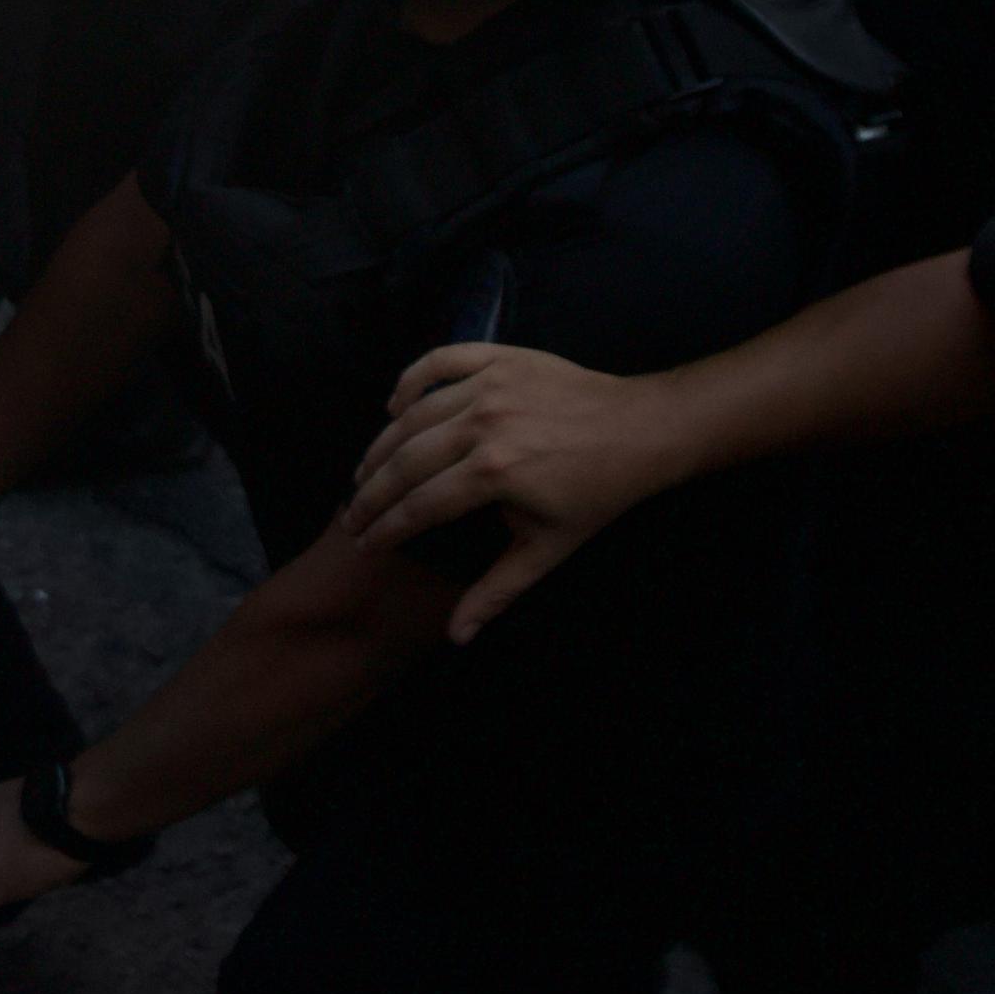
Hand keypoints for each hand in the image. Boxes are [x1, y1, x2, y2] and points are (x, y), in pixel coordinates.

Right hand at [330, 344, 682, 640]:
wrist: (642, 429)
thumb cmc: (596, 493)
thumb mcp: (548, 548)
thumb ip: (497, 590)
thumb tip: (458, 635)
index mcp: (493, 473)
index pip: (418, 505)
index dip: (384, 528)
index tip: (363, 543)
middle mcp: (483, 424)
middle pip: (404, 461)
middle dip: (370, 492)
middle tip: (353, 513)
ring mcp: (489, 385)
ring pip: (412, 415)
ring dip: (381, 445)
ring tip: (365, 471)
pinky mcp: (500, 358)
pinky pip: (439, 362)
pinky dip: (409, 381)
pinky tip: (393, 406)